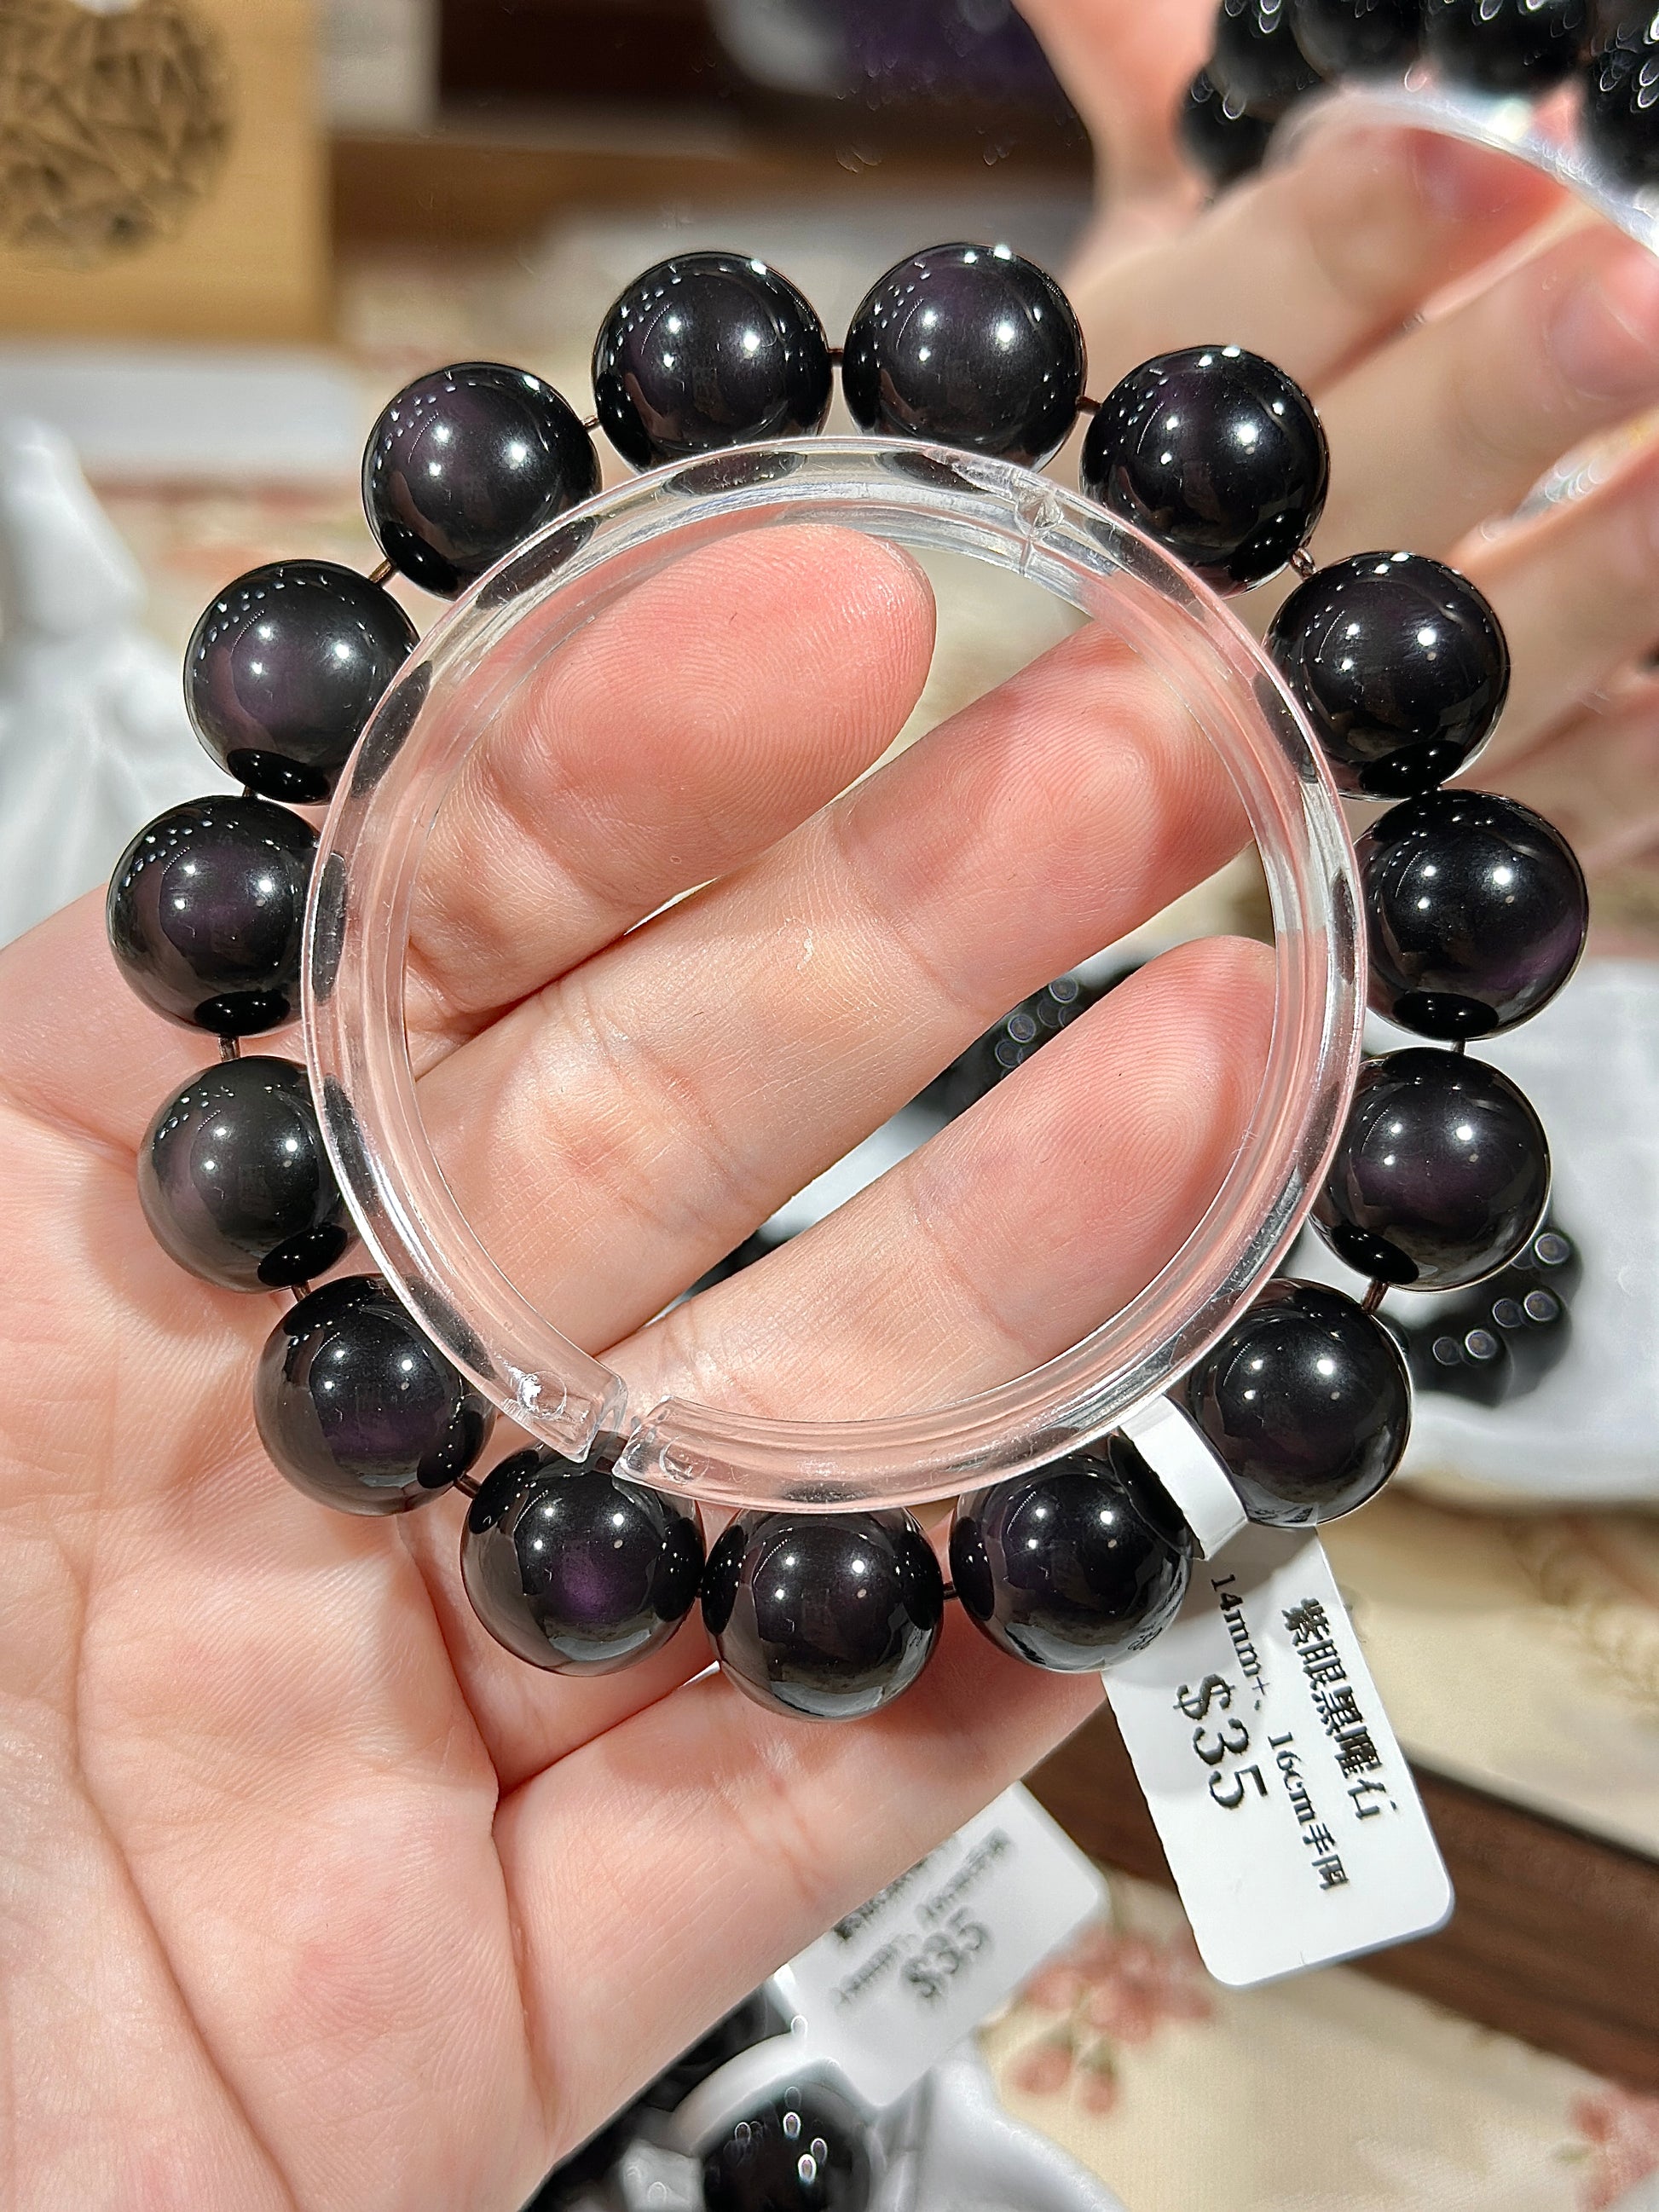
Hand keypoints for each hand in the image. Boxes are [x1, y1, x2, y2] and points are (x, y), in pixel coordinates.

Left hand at [0, 518, 1272, 2208]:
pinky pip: (798, 1798)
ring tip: (1219, 1078)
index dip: (620, 758)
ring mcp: (432, 1688)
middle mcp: (307, 1427)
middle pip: (654, 1149)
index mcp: (109, 1238)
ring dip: (1011, 1267)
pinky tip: (1166, 1495)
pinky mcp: (507, 1973)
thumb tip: (281, 811)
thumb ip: (53, 1067)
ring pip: (772, 1455)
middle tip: (1128, 769)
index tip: (822, 615)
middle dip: (899, 945)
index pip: (407, 935)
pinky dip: (990, 1665)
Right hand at [1024, 0, 1658, 937]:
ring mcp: (1304, 751)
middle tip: (1632, 294)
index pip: (1227, 325)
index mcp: (1117, 433)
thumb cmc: (1194, 439)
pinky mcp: (1405, 869)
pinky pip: (1533, 826)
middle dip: (1493, 395)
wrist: (1123, 720)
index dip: (1349, 241)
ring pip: (1453, 675)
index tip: (1479, 147)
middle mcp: (1197, 600)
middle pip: (1344, 499)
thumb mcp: (1158, 256)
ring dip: (1594, 578)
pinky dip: (1630, 769)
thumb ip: (1142, 77)